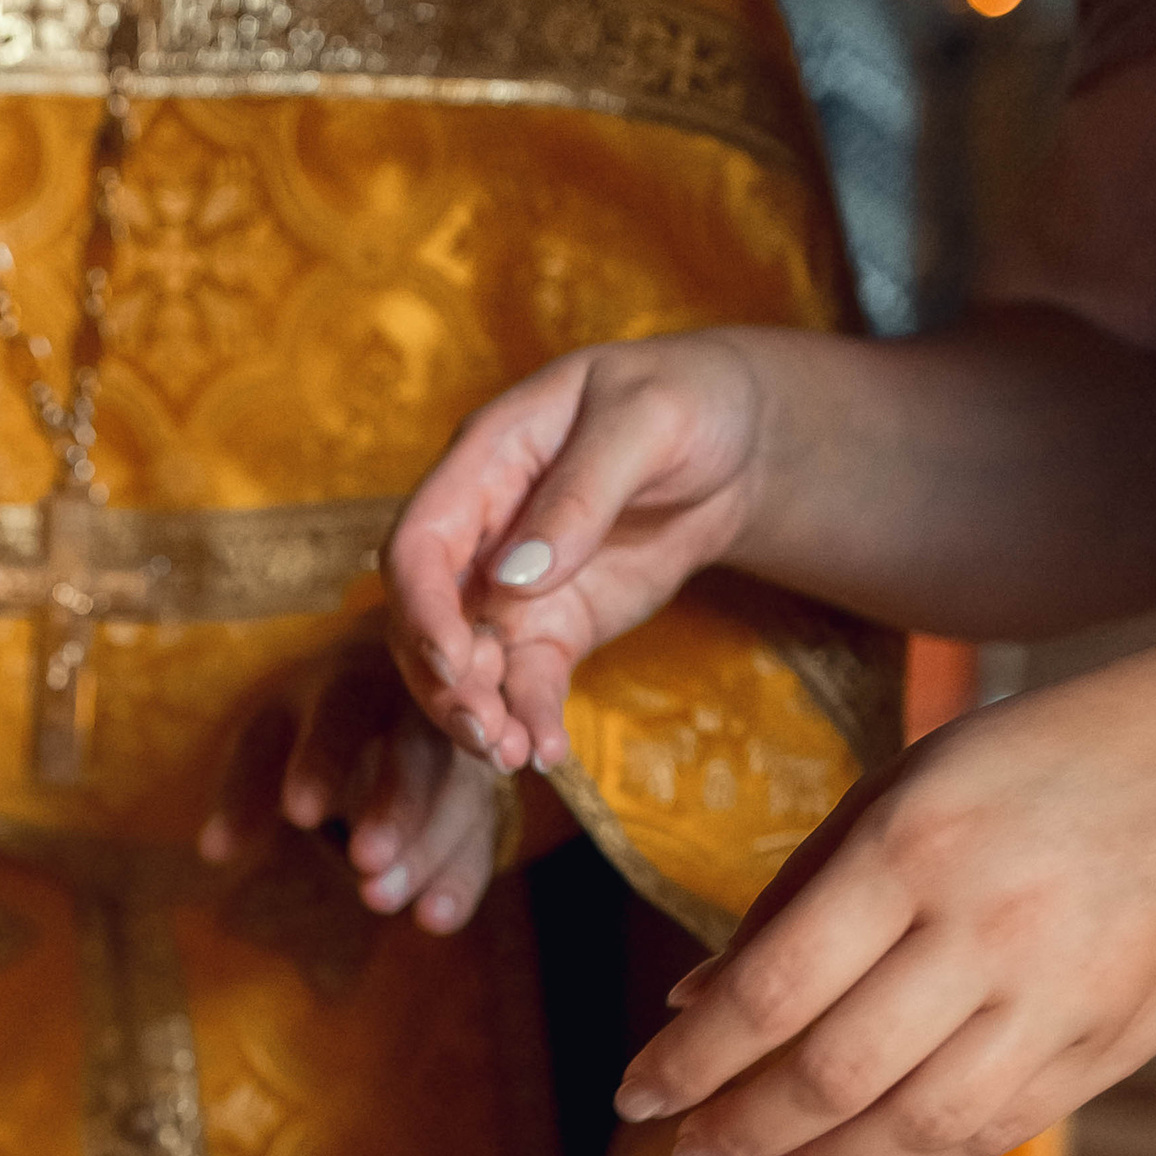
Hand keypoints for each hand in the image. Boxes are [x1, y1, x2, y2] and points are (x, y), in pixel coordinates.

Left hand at [199, 661, 511, 934]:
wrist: (397, 686)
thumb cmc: (314, 718)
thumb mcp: (273, 737)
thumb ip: (246, 789)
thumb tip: (211, 851)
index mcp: (356, 680)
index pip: (344, 711)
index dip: (325, 759)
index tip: (300, 813)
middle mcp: (422, 707)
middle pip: (418, 752)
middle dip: (396, 806)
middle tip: (364, 861)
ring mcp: (462, 752)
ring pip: (457, 797)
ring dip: (423, 851)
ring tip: (378, 899)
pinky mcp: (484, 797)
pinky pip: (481, 837)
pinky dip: (458, 879)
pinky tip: (434, 920)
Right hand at [383, 336, 766, 773]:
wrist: (737, 439)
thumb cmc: (685, 399)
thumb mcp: (648, 420)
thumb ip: (582, 493)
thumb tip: (517, 578)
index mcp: (483, 462)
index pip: (419, 543)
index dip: (421, 607)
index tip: (455, 663)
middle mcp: (480, 531)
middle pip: (425, 619)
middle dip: (445, 682)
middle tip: (488, 732)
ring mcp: (511, 586)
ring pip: (466, 665)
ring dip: (478, 715)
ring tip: (514, 756)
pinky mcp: (552, 627)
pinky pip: (526, 683)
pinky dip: (531, 719)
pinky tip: (548, 753)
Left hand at [614, 642, 1155, 1155]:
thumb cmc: (1028, 765)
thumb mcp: (899, 791)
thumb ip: (791, 899)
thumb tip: (690, 1003)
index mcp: (917, 848)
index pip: (770, 989)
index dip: (687, 1061)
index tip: (634, 1095)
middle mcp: (989, 927)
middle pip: (831, 1075)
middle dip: (738, 1129)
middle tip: (688, 1151)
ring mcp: (1059, 994)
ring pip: (913, 1127)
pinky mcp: (1110, 1041)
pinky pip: (993, 1133)